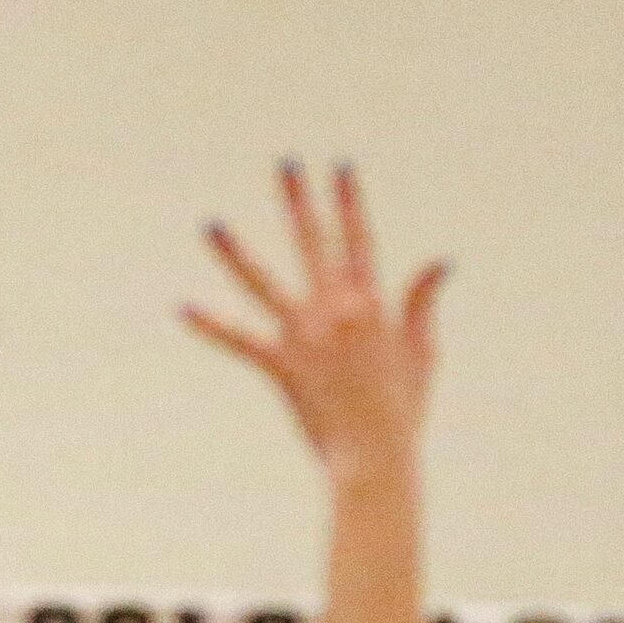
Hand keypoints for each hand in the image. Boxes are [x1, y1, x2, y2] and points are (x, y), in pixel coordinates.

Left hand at [184, 161, 448, 481]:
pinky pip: (240, 340)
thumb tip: (441, 259)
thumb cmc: (403, 412)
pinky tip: (182, 307)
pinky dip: (211, 326)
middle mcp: (336, 310)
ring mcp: (305, 336)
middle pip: (313, 242)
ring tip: (210, 224)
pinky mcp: (282, 365)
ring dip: (235, 252)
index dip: (350, 200)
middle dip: (299, 201)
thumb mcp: (422, 352)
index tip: (340, 166)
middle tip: (286, 164)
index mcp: (372, 303)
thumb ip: (421, 302)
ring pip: (262, 283)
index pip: (359, 238)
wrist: (375, 458)